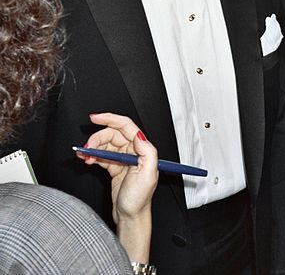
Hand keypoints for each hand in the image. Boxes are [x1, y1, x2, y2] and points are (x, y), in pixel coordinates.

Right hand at [76, 113, 157, 262]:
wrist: (130, 218)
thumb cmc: (139, 200)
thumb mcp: (148, 175)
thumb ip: (146, 151)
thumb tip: (138, 134)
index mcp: (142, 149)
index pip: (125, 126)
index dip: (110, 118)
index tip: (95, 117)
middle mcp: (133, 151)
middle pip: (112, 134)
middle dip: (97, 138)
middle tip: (87, 147)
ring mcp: (122, 159)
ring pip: (104, 144)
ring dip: (92, 148)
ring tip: (84, 156)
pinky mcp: (114, 166)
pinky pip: (101, 155)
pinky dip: (92, 155)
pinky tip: (86, 159)